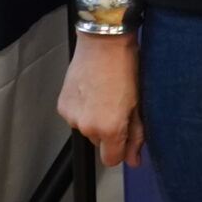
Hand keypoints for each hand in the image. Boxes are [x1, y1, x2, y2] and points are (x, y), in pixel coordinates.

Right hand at [57, 33, 145, 166]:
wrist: (103, 41)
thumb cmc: (126, 67)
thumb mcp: (139, 102)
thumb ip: (136, 135)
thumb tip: (134, 160)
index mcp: (109, 128)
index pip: (112, 160)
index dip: (121, 150)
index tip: (127, 137)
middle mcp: (86, 126)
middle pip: (100, 142)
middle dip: (110, 130)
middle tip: (119, 105)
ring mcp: (71, 116)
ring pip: (87, 128)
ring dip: (95, 118)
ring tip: (106, 94)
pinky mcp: (62, 105)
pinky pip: (75, 116)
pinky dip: (84, 108)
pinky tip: (93, 90)